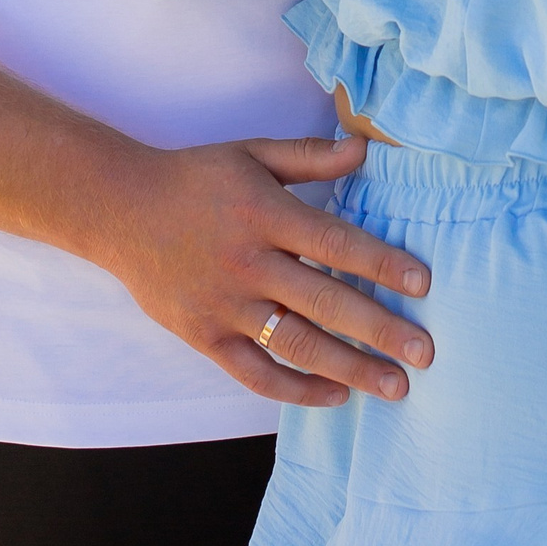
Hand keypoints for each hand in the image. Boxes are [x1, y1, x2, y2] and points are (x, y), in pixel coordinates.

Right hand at [97, 131, 433, 408]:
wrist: (121, 209)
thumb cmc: (196, 178)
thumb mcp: (252, 154)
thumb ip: (310, 156)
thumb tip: (365, 149)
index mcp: (263, 212)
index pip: (333, 242)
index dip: (380, 263)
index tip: (423, 284)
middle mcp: (247, 262)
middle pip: (323, 302)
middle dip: (379, 330)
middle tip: (425, 352)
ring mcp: (224, 304)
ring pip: (295, 345)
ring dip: (349, 368)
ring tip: (396, 385)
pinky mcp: (204, 336)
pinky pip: (255, 373)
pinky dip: (297, 389)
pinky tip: (336, 396)